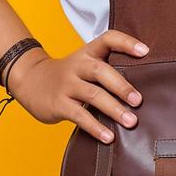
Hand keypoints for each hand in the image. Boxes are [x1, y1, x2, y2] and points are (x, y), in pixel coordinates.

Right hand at [5, 29, 147, 142]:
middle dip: (122, 86)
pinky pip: (79, 115)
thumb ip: (107, 71)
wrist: (30, 80)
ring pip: (92, 94)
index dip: (127, 43)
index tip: (145, 52)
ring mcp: (67, 84)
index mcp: (88, 53)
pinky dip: (95, 127)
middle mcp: (78, 66)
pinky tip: (108, 137)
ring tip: (131, 122)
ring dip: (113, 109)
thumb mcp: (83, 65)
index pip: (108, 39)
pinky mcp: (59, 104)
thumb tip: (142, 90)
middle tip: (139, 100)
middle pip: (101, 71)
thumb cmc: (68, 76)